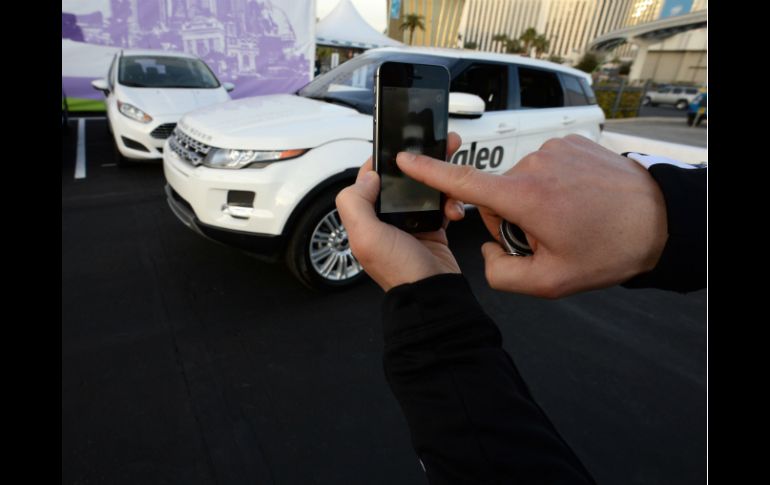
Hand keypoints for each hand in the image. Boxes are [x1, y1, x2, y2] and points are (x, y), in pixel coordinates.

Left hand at [335, 133, 464, 290]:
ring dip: (439, 181)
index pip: (369, 179)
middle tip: (437, 147)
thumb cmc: (399, 271)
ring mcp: (410, 223)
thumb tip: (368, 176)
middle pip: (400, 181)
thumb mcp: (366, 236)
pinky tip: (455, 208)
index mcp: (366, 218)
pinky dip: (450, 202)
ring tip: (452, 175)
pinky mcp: (432, 228)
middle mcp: (386, 219)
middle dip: (419, 164)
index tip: (400, 145)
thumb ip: (355, 202)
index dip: (384, 161)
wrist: (433, 294)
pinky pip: (441, 204)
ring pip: (423, 189)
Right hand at [396, 134, 667, 297]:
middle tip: (548, 237)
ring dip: (534, 202)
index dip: (429, 171)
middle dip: (511, 218)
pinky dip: (553, 185)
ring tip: (570, 219)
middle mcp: (534, 166)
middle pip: (496, 194)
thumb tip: (489, 251)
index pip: (463, 182)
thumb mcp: (550, 281)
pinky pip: (544, 166)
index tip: (405, 158)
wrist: (660, 220)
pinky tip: (577, 201)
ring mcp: (554, 149)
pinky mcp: (570, 141)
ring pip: (521, 181)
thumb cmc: (609, 249)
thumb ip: (502, 274)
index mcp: (524, 198)